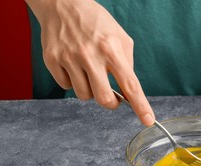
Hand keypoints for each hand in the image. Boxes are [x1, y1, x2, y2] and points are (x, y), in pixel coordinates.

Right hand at [26, 0, 153, 125]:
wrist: (62, 4)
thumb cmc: (96, 22)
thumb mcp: (120, 37)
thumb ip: (127, 64)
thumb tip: (128, 91)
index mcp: (111, 49)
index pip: (130, 84)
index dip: (140, 105)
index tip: (148, 120)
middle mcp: (90, 55)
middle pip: (104, 98)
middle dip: (110, 103)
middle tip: (111, 96)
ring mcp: (69, 58)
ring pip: (84, 95)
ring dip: (90, 90)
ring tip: (89, 71)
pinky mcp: (52, 60)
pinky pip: (66, 86)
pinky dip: (72, 81)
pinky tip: (73, 65)